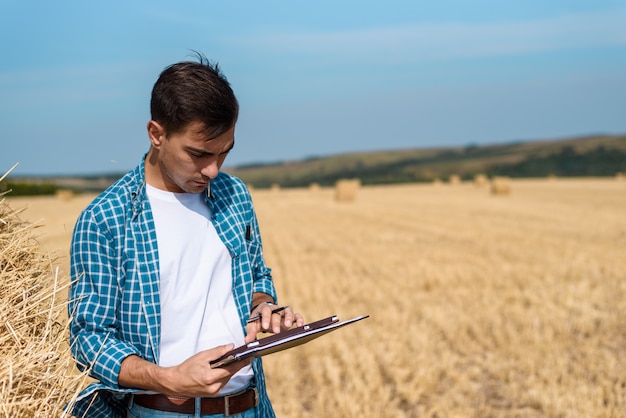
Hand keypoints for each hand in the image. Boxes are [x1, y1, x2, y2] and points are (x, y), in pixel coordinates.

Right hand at [120, 345, 252, 397]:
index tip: (251, 356)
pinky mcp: (212, 394)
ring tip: (231, 360)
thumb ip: (217, 352)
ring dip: (229, 370)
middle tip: (243, 355)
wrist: (174, 382)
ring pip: (227, 378)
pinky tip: (222, 369)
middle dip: (236, 364)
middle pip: (231, 374)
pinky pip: (222, 382)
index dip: (242, 362)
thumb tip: (230, 347)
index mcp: (211, 378)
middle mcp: (214, 387)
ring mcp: (213, 392)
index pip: (232, 368)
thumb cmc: (186, 369)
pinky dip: (224, 375)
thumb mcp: (201, 356)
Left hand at [245, 303, 303, 342]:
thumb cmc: (258, 321)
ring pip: (288, 311)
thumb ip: (250, 332)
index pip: (265, 310)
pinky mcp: (290, 317)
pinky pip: (296, 316)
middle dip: (276, 323)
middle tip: (276, 332)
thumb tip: (247, 341)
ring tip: (288, 326)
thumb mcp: (252, 325)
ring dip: (288, 318)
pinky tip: (300, 326)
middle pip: (276, 313)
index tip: (265, 327)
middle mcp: (275, 309)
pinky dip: (299, 319)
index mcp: (264, 308)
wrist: (264, 316)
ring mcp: (283, 312)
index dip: (266, 318)